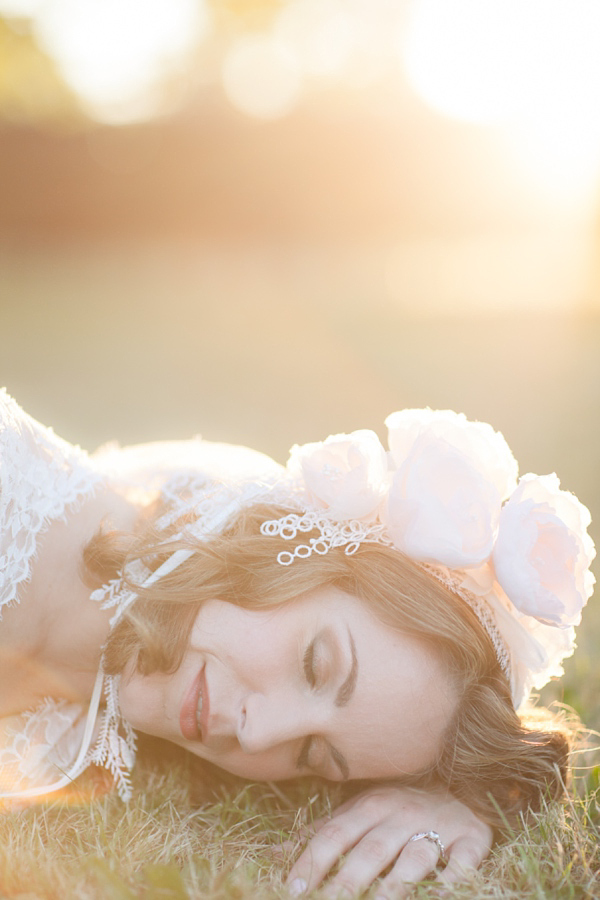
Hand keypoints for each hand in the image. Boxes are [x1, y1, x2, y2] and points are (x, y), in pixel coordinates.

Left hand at [285, 784, 492, 897]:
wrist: (460, 782)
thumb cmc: (397, 805)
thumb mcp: (357, 811)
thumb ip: (321, 834)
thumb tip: (271, 855)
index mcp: (369, 806)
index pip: (335, 835)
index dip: (313, 862)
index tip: (294, 890)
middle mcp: (401, 813)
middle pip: (370, 851)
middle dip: (346, 883)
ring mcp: (437, 826)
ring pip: (413, 859)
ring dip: (395, 887)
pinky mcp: (471, 839)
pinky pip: (463, 862)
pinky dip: (453, 882)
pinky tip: (440, 897)